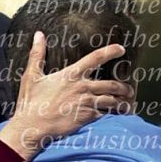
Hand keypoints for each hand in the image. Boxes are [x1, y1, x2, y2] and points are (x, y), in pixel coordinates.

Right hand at [0, 31, 134, 160]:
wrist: (33, 127)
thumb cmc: (31, 102)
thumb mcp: (31, 76)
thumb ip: (37, 54)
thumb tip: (38, 34)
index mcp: (71, 74)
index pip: (96, 58)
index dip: (111, 51)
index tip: (121, 49)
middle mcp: (82, 87)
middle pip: (111, 84)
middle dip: (123, 87)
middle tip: (129, 90)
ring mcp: (86, 102)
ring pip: (112, 101)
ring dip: (122, 103)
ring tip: (126, 105)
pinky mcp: (87, 117)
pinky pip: (106, 115)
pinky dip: (113, 116)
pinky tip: (117, 118)